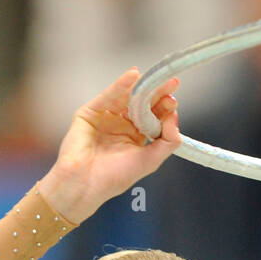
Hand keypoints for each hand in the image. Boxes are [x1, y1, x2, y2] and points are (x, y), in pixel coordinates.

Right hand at [37, 67, 181, 224]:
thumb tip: (175, 117)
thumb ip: (167, 141)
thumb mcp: (150, 160)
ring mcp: (106, 117)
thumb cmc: (115, 177)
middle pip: (142, 104)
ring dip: (142, 86)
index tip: (174, 100)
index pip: (153, 117)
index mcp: (136, 137)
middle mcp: (121, 125)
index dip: (164, 108)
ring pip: (126, 97)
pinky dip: (121, 84)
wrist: (85, 184)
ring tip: (156, 79)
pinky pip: (108, 95)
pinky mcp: (90, 112)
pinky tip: (133, 75)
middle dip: (157, 93)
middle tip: (171, 83)